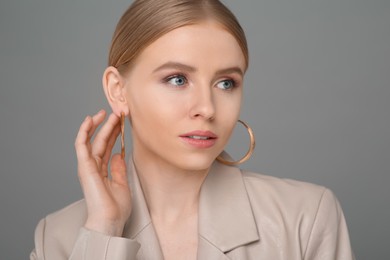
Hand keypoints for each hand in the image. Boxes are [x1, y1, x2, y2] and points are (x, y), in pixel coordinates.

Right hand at [75, 110, 130, 235]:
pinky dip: (84, 131)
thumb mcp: (121, 184)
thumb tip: (118, 155)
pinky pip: (81, 145)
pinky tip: (90, 120)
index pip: (108, 147)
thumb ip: (118, 169)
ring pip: (93, 140)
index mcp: (103, 171)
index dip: (114, 133)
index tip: (123, 122)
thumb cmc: (115, 208)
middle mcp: (94, 167)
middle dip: (110, 126)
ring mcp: (88, 166)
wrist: (109, 221)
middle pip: (101, 141)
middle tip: (119, 112)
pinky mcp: (84, 166)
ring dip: (101, 125)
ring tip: (110, 113)